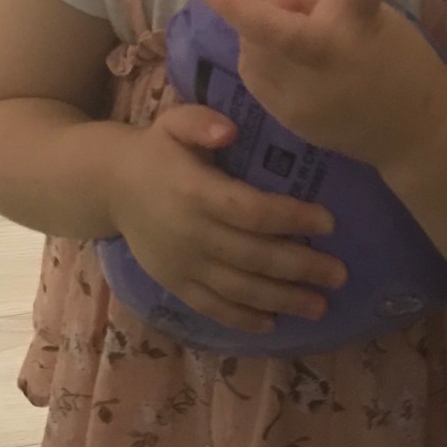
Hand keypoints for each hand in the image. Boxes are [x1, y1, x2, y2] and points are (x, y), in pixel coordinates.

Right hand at [106, 102, 349, 335]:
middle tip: (339, 275)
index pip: (251, 211)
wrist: (107, 186)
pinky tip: (272, 324)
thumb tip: (230, 130)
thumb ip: (200, 121)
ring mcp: (182, 264)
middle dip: (300, 267)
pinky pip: (210, 307)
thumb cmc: (157, 150)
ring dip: (281, 300)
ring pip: (238, 289)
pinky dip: (241, 319)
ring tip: (320, 306)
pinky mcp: (173, 284)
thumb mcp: (173, 122)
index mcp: (195, 192)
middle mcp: (191, 233)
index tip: (329, 222)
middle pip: (254, 255)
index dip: (292, 218)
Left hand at [194, 0, 446, 172]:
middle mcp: (329, 58)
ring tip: (293, 36)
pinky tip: (291, 64)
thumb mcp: (372, 16)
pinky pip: (256, 76)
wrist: (414, 130)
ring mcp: (305, 95)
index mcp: (360, 23)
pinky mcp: (289, 118)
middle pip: (275, 30)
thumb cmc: (394, 58)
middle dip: (235, 5)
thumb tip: (274, 3)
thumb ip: (321, 0)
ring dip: (260, 34)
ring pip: (254, 49)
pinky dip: (264, 60)